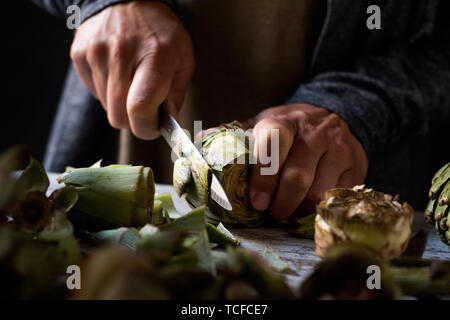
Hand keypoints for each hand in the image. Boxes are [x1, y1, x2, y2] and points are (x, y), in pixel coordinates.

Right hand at [70, 1, 194, 138]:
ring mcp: (96, 52)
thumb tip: (166, 124)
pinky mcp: (79, 54)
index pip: (140, 108)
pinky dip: (106, 91)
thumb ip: (176, 94)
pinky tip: (117, 72)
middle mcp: (122, 53)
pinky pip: (94, 92)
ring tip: (131, 80)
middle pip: (118, 116)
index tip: (152, 128)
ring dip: (120, 103)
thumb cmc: (161, 33)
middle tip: (144, 107)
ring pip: (106, 107)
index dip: (145, 128)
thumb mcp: (183, 59)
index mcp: (155, 55)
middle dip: (134, 120)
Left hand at [245, 104, 367, 218]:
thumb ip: (233, 136)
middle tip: (270, 212)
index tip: (256, 202)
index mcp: (285, 122)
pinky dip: (317, 209)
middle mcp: (315, 133)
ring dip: (298, 210)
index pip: (272, 145)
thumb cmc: (289, 129)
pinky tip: (306, 206)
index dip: (263, 177)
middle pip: (297, 177)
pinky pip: (334, 198)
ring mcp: (339, 150)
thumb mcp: (262, 125)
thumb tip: (198, 145)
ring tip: (287, 210)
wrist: (335, 117)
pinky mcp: (356, 168)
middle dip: (280, 204)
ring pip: (317, 193)